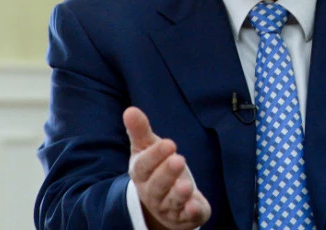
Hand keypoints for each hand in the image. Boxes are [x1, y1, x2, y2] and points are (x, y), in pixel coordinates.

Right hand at [123, 107, 210, 229]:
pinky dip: (190, 212)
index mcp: (142, 174)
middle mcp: (152, 193)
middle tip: (178, 159)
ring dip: (179, 194)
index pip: (144, 166)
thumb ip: (140, 131)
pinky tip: (195, 206)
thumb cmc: (155, 168)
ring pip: (172, 202)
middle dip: (167, 173)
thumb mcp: (147, 148)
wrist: (163, 201)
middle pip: (157, 185)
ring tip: (186, 185)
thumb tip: (130, 110)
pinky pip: (187, 216)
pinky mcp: (185, 216)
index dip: (155, 156)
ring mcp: (168, 206)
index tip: (169, 143)